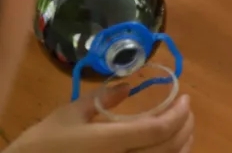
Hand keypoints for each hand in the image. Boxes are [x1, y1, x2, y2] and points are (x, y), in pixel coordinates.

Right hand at [7, 88, 192, 152]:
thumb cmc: (44, 143)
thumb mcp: (69, 114)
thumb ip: (102, 98)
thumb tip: (128, 86)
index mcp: (110, 142)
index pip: (158, 130)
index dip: (179, 114)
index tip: (186, 98)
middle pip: (169, 148)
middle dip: (185, 126)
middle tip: (187, 110)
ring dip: (182, 145)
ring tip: (184, 128)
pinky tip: (169, 150)